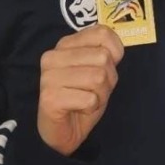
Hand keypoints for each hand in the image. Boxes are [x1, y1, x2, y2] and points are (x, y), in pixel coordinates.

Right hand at [37, 25, 124, 155]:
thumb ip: (104, 53)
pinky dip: (91, 108)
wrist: (62, 132)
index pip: (102, 33)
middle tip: (93, 91)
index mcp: (65, 44)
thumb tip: (114, 51)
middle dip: (107, 80)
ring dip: (100, 95)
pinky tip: (79, 110)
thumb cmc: (82, 98)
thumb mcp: (98, 70)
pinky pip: (89, 99)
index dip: (115, 53)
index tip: (105, 68)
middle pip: (103, 57)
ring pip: (98, 78)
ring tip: (86, 101)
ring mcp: (49, 77)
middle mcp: (53, 56)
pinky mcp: (50, 98)